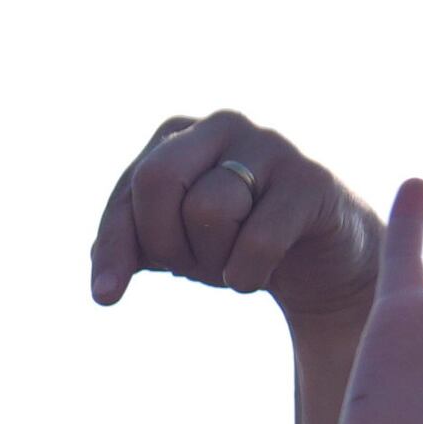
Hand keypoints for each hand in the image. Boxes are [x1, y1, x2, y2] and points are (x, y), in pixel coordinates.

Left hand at [90, 110, 381, 323]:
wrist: (318, 262)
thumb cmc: (233, 244)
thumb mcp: (172, 246)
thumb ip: (131, 249)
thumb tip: (104, 283)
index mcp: (176, 136)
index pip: (127, 193)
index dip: (114, 248)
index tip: (106, 297)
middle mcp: (221, 126)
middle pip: (157, 179)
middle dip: (164, 241)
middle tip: (188, 266)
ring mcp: (270, 146)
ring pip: (208, 209)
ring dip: (213, 260)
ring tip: (232, 260)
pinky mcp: (309, 181)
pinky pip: (256, 241)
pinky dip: (247, 275)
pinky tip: (260, 272)